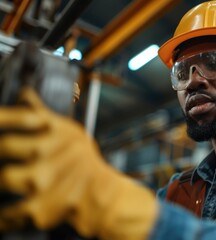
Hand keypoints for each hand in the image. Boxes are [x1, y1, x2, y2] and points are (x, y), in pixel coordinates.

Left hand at [0, 87, 157, 238]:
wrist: (105, 196)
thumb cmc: (84, 163)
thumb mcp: (70, 133)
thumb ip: (43, 115)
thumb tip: (25, 93)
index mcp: (58, 131)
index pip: (22, 117)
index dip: (1, 118)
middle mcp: (53, 151)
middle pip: (6, 146)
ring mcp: (47, 180)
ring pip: (5, 178)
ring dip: (1, 180)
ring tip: (1, 182)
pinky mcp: (42, 208)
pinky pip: (8, 214)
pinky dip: (2, 217)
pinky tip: (1, 216)